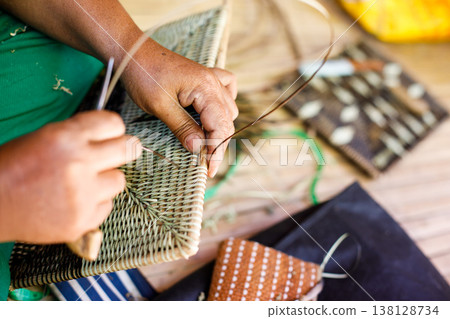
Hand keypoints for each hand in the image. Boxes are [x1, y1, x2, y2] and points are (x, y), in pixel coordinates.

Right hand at [0, 111, 140, 242]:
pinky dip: (95, 204)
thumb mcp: (45, 138)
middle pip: (128, 149)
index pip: (114, 123)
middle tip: (116, 155)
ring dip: (106, 180)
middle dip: (124, 150)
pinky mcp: (83, 220)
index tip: (112, 135)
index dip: (113, 130)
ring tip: (83, 184)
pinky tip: (73, 202)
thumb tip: (111, 138)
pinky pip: (107, 206)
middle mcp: (79, 163)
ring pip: (119, 180)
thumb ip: (80, 136)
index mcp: (67, 137)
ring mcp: (83, 194)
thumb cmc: (14, 168)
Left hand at [120, 39, 237, 176]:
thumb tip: (198, 148)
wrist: (133, 52)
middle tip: (205, 163)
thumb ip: (182, 127)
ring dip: (220, 127)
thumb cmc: (144, 75)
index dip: (216, 150)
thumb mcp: (160, 106)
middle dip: (218, 143)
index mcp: (206, 88)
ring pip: (228, 109)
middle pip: (227, 120)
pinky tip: (214, 113)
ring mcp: (211, 79)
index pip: (220, 125)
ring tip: (205, 143)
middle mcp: (214, 83)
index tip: (209, 169)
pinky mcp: (205, 78)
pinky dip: (224, 105)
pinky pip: (226, 91)